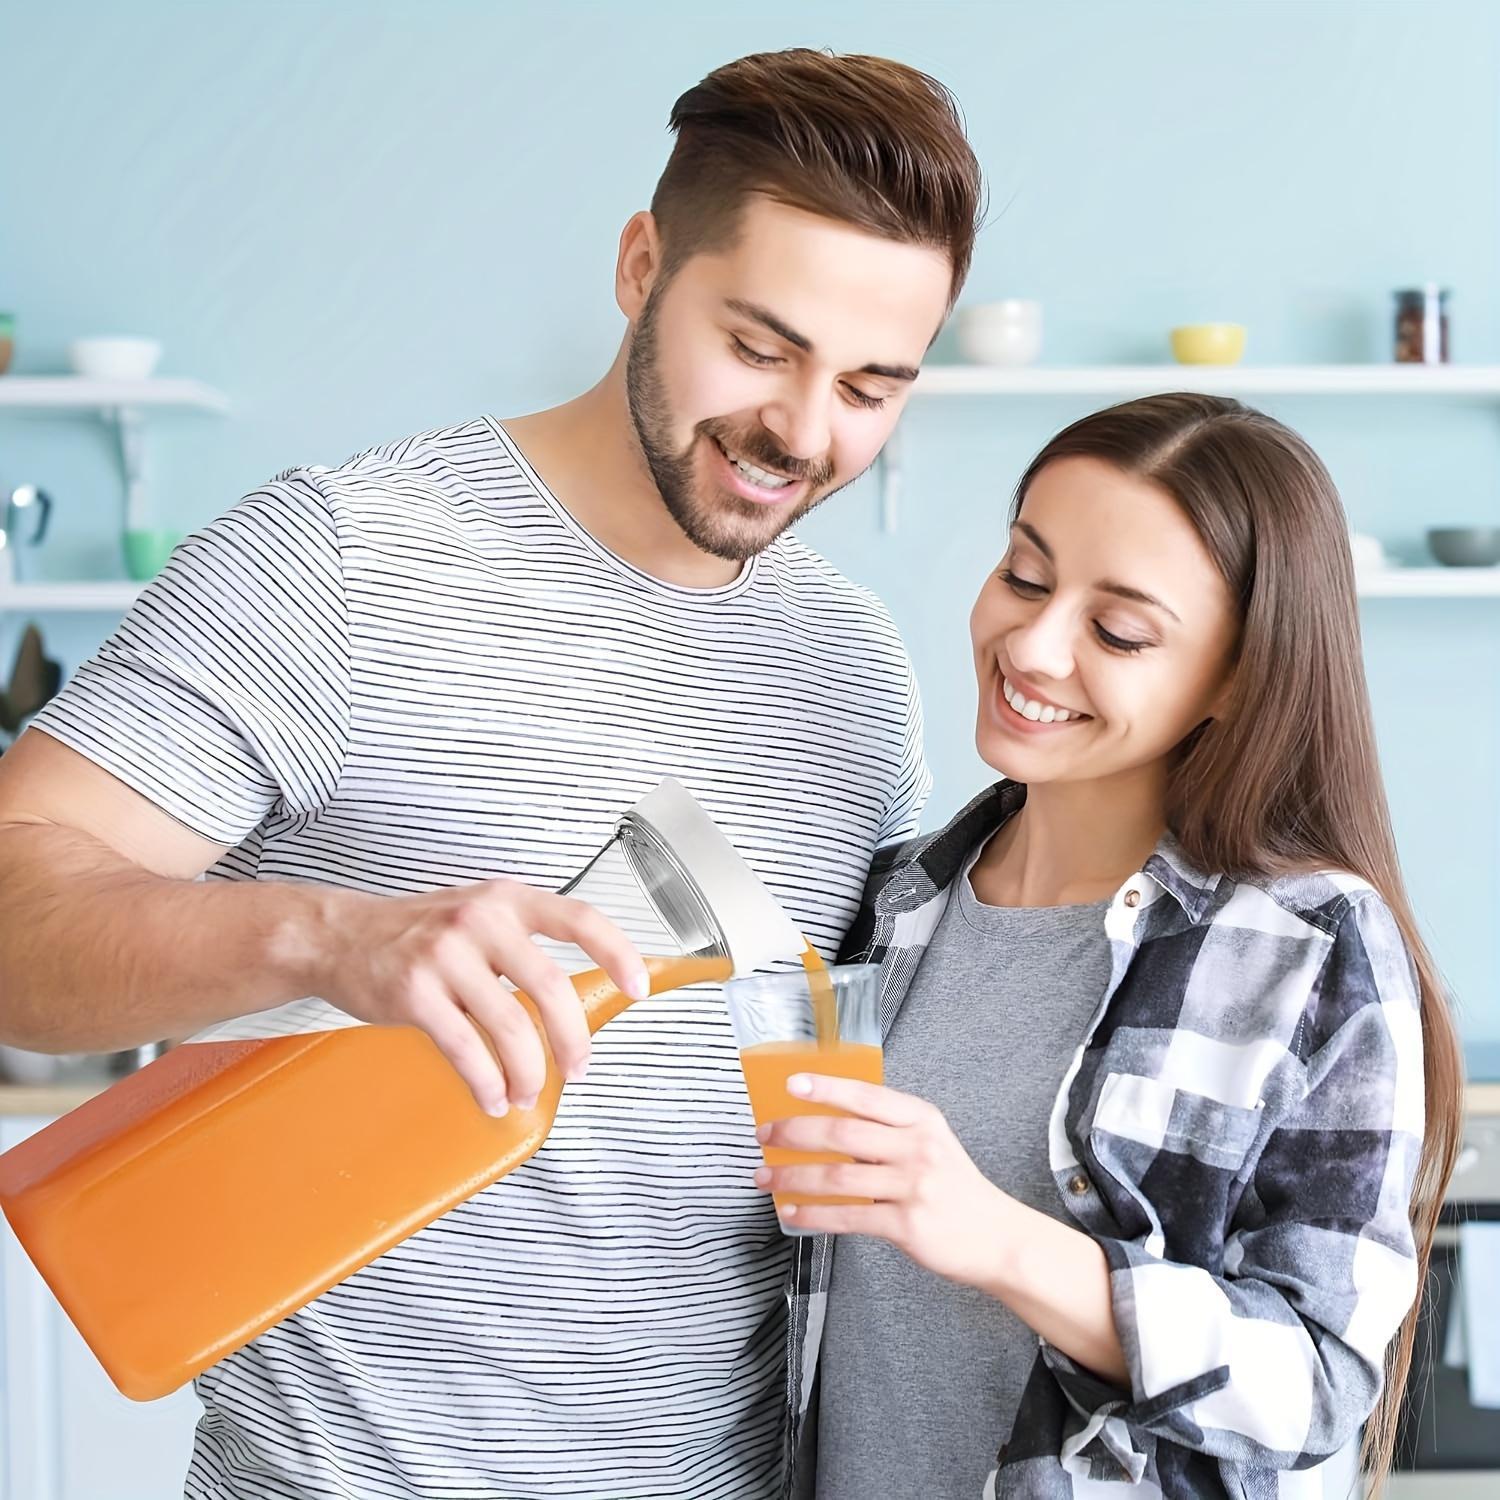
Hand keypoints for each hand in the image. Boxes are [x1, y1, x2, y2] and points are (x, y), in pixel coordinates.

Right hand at [313, 879, 647, 1116]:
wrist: (338, 936)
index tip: (638, 987)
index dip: (617, 953)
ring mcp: (445, 956)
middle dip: (572, 1039)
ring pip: (510, 1026)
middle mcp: (480, 920)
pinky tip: (492, 1097)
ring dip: (528, 1071)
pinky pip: (465, 1049)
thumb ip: (524, 941)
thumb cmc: (419, 932)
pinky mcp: (414, 994)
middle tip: (580, 1069)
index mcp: (507, 899)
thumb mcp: (478, 913)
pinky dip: (486, 1082)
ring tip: (527, 1092)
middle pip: (550, 987)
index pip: (579, 919)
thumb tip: (576, 998)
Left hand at [754, 1073, 1007, 1285]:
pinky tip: (793, 1213)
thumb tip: (826, 1125)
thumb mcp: (930, 1144)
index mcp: (921, 1119)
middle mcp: (917, 1148)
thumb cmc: (956, 1188)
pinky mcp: (906, 1224)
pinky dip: (814, 1214)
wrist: (998, 1238)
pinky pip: (848, 1217)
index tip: (791, 1084)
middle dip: (795, 1132)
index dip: (826, 1088)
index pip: (866, 1096)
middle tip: (765, 1135)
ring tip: (766, 1178)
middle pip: (843, 1133)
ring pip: (838, 1176)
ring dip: (793, 1177)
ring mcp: (912, 1186)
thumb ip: (887, 1132)